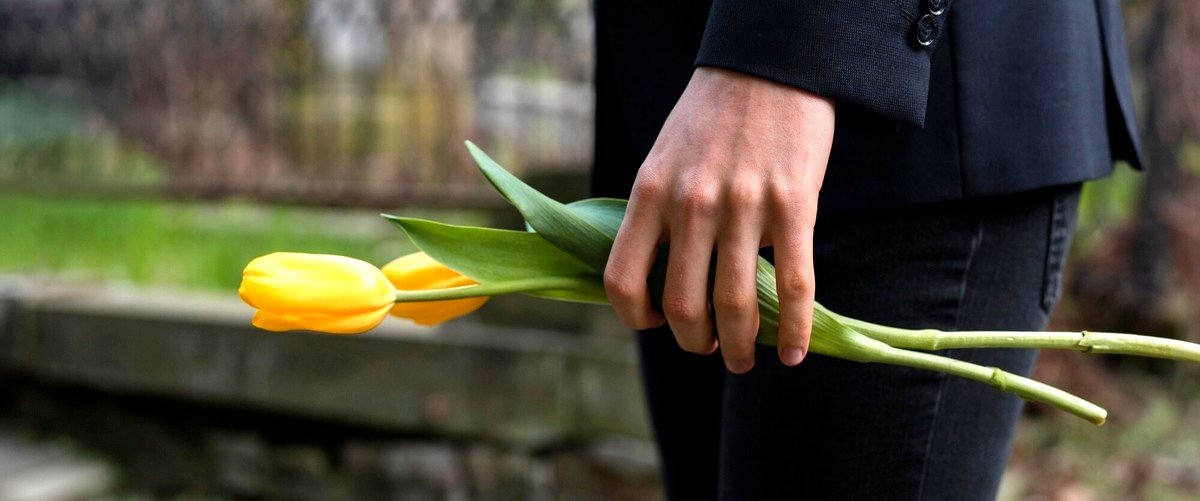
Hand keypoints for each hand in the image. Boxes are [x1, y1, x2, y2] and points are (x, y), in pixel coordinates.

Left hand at [604, 66, 834, 373]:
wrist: (769, 68)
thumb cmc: (711, 118)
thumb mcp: (663, 160)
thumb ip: (658, 215)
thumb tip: (660, 282)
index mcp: (650, 194)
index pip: (622, 280)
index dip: (636, 318)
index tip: (655, 323)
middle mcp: (691, 205)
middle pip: (684, 306)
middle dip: (696, 343)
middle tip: (711, 349)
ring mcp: (744, 207)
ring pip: (737, 306)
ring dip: (742, 347)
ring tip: (746, 358)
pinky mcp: (793, 205)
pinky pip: (796, 285)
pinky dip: (796, 331)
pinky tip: (793, 352)